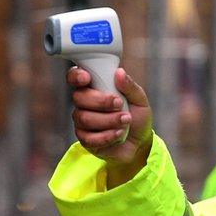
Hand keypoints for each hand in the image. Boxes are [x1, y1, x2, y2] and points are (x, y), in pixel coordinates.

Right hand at [68, 67, 152, 186]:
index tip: (87, 78)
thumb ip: (130, 86)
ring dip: (108, 120)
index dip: (76, 76)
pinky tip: (119, 133)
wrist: (140, 143)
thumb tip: (120, 72)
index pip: (76, 77)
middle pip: (79, 98)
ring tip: (125, 121)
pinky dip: (107, 135)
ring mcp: (83, 122)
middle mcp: (85, 104)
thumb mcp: (139, 100)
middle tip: (119, 104)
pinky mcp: (86, 140)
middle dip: (100, 101)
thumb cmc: (137, 118)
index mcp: (95, 88)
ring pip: (84, 118)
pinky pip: (89, 138)